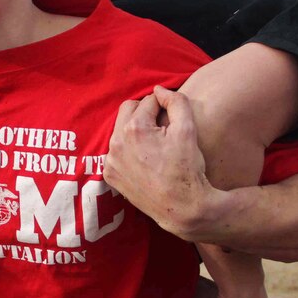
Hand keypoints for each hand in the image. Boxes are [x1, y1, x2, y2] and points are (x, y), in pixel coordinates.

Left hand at [105, 85, 221, 240]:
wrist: (181, 207)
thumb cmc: (187, 168)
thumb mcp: (188, 129)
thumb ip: (176, 101)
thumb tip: (159, 90)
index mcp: (134, 129)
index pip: (148, 101)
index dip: (164, 107)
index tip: (172, 120)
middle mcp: (116, 143)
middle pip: (128, 110)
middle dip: (145, 114)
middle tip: (162, 128)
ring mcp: (110, 160)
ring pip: (120, 131)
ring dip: (135, 131)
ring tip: (154, 144)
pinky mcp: (109, 175)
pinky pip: (116, 152)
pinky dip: (128, 150)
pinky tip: (144, 159)